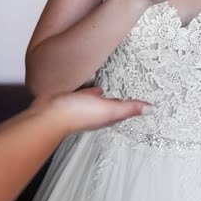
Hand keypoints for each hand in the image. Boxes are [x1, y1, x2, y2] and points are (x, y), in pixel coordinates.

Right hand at [34, 86, 151, 132]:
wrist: (49, 114)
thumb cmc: (77, 113)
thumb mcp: (109, 109)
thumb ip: (129, 108)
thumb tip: (151, 109)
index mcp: (107, 115)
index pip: (123, 110)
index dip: (132, 106)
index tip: (141, 101)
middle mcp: (95, 112)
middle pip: (111, 106)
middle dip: (119, 100)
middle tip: (127, 93)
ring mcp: (82, 107)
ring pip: (97, 100)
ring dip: (103, 95)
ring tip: (108, 87)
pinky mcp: (70, 100)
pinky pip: (83, 94)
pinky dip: (89, 90)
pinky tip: (89, 84)